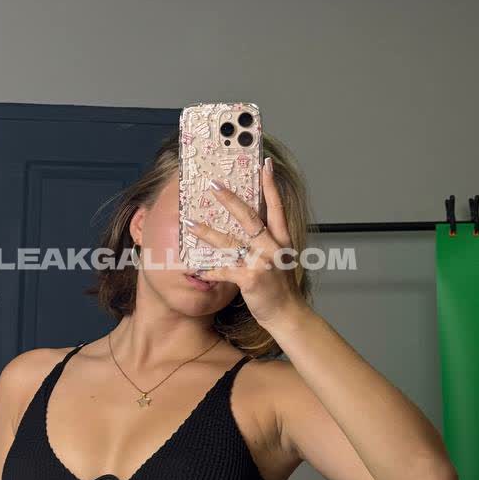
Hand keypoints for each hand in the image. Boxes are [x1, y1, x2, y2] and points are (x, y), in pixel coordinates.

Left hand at [182, 157, 303, 328]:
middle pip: (249, 218)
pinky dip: (210, 270)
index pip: (277, 207)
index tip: (265, 164)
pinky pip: (225, 270)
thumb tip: (249, 227)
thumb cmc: (281, 288)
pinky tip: (198, 269)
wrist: (288, 315)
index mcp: (281, 240)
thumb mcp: (280, 259)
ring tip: (190, 224)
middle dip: (229, 200)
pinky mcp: (251, 279)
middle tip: (213, 185)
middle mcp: (273, 247)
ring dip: (207, 233)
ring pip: (230, 242)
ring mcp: (263, 263)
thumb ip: (266, 243)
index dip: (271, 185)